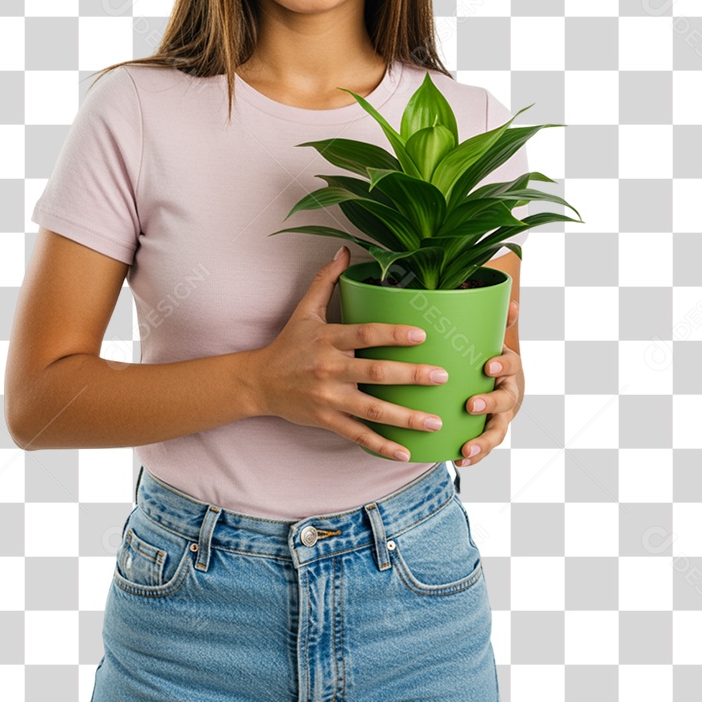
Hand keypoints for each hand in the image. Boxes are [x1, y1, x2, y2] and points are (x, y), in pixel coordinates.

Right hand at [249, 246, 452, 461]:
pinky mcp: (327, 420)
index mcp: (328, 339)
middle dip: (411, 376)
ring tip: (436, 420)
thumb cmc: (288, 343)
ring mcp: (329, 398)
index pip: (364, 334)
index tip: (422, 335)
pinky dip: (381, 445)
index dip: (393, 334)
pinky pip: (358, 435)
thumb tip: (344, 250)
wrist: (259, 382)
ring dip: (406, 418)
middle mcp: (330, 369)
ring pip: (373, 410)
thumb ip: (326, 280)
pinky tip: (405, 451)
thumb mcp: (305, 310)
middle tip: (442, 376)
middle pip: (375, 373)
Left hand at [454, 299, 522, 466]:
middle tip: (471, 405)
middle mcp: (508, 393)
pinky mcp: (488, 433)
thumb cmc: (486, 358)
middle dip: (489, 404)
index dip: (501, 366)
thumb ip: (497, 321)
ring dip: (483, 441)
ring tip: (467, 449)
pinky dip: (474, 455)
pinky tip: (459, 460)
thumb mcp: (491, 339)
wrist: (497, 384)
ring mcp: (500, 416)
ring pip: (496, 431)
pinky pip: (484, 447)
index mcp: (507, 368)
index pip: (509, 365)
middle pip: (504, 402)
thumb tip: (511, 301)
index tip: (487, 365)